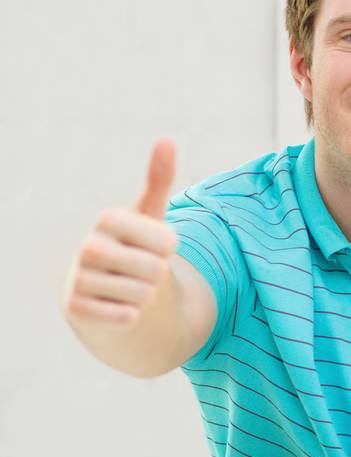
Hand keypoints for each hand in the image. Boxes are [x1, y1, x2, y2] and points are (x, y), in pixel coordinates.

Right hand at [65, 141, 179, 327]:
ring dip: (145, 296)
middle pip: (156, 270)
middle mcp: (88, 246)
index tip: (153, 245)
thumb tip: (166, 140)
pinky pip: (127, 317)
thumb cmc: (134, 246)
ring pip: (142, 296)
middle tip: (141, 270)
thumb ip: (159, 180)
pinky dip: (131, 315)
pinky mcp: (75, 309)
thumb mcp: (150, 214)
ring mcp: (78, 278)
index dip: (169, 248)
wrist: (104, 288)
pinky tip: (116, 305)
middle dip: (158, 275)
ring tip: (128, 285)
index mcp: (108, 219)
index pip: (167, 241)